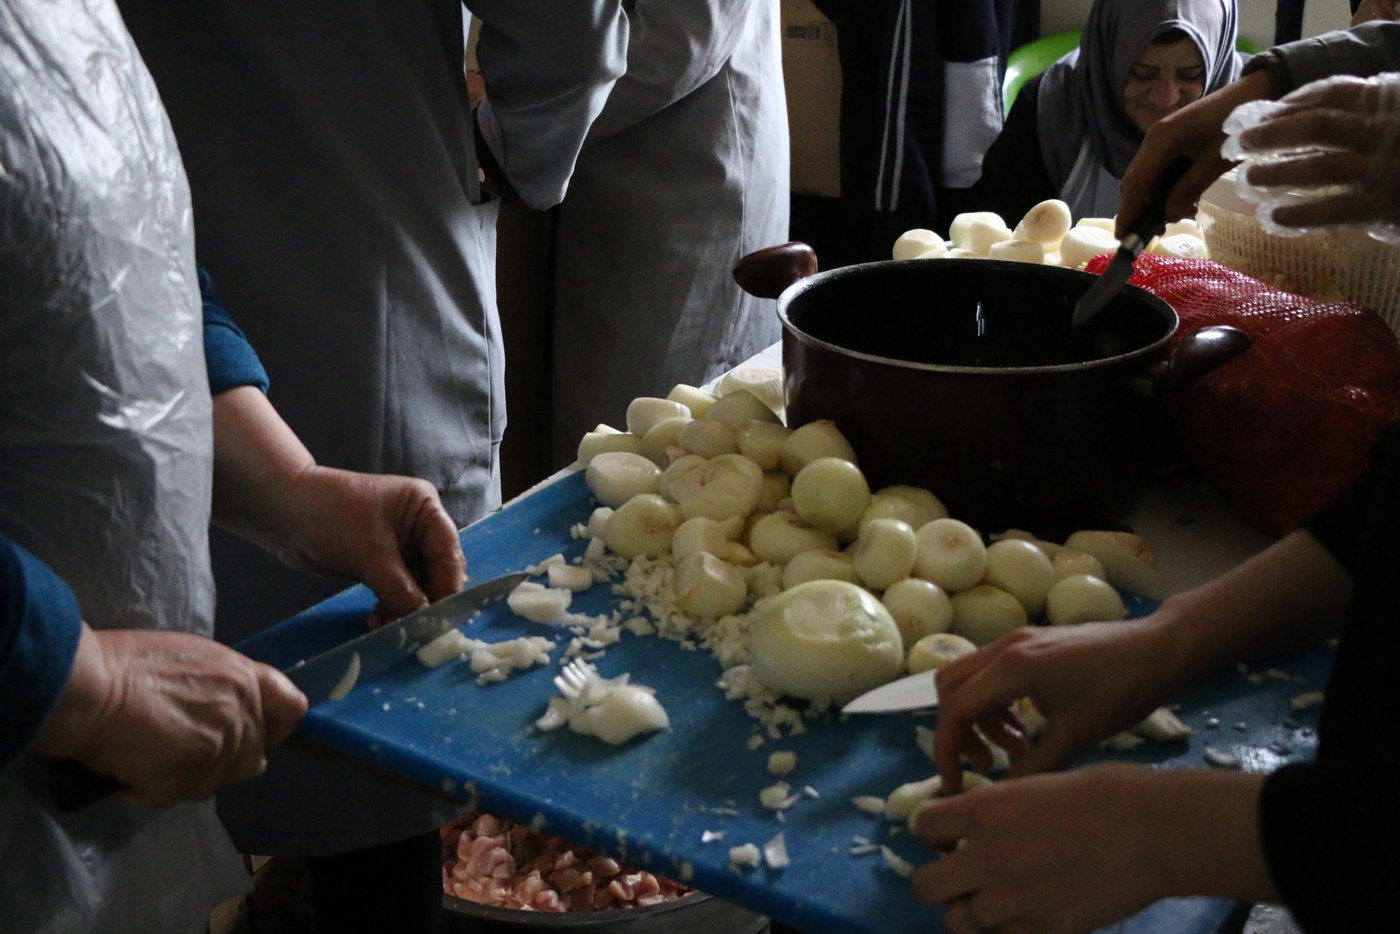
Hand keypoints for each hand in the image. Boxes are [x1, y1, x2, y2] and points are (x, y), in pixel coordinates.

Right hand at [35, 626, 306, 806]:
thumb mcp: (191, 659)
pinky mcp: (194, 773)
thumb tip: (221, 709)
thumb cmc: (126, 664)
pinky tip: (131, 775)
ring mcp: (221, 744)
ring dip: (185, 779)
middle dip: (219, 762)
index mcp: (243, 676)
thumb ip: (220, 686)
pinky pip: (178, 796)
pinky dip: (153, 792)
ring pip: (215, 782)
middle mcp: (242, 710)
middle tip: (179, 754)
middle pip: (252, 757)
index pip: (291, 708)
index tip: (254, 737)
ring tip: (149, 762)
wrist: (90, 687)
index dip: (274, 728)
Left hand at [274, 465, 466, 624]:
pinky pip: (395, 590)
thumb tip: (424, 623)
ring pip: (415, 586)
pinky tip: (376, 621)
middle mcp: (418, 526)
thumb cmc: (331, 516)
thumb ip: (401, 590)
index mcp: (425, 509)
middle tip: (414, 632)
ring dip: (404, 609)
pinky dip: (389, 607)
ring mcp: (398, 545)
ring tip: (387, 628)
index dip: (446, 589)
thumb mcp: (371, 552)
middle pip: (435, 573)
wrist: (281, 512)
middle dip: (424, 602)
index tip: (441, 622)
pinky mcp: (378, 562)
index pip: (448, 554)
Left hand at [911, 763, 1274, 932]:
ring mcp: (1013, 899)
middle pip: (925, 886)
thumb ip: (999, 809)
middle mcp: (987, 856)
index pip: (922, 826)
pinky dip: (1006, 933)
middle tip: (963, 877)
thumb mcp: (1037, 783)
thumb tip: (979, 823)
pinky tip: (1024, 918)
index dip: (933, 833)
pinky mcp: (1043, 931)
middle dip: (939, 882)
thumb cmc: (1106, 792)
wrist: (1154, 830)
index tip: (950, 837)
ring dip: (969, 913)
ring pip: (957, 922)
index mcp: (984, 809)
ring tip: (993, 902)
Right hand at [932, 620, 1174, 791]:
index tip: (956, 783)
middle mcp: (1003, 648)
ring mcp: (1014, 640)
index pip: (956, 710)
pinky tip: (1026, 727)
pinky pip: (991, 673)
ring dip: (980, 718)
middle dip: (958, 730)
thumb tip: (999, 797)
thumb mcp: (1075, 739)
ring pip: (969, 678)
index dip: (949, 750)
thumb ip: (1032, 769)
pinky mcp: (1027, 643)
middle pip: (950, 688)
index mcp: (1012, 669)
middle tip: (987, 763)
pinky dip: (996, 703)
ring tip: (1016, 750)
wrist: (1157, 650)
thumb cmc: (1120, 693)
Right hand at [1118, 68, 1282, 236]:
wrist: (1252, 94)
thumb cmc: (1235, 125)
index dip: (1129, 211)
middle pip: (1135, 181)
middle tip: (1150, 234)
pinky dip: (1165, 190)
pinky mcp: (1171, 142)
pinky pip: (1159, 171)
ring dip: (1154, 201)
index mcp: (1161, 141)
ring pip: (1146, 178)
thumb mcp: (1215, 161)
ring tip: (1174, 219)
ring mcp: (1161, 140)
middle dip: (1139, 209)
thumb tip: (1168, 216)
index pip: (1137, 183)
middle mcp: (1153, 140)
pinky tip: (1184, 202)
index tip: (1122, 237)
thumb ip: (1189, 189)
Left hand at [1238, 74, 1399, 229]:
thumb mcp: (1396, 116)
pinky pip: (1333, 210)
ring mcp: (1383, 170)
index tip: (1262, 112)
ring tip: (1249, 177)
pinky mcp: (1383, 207)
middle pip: (1318, 127)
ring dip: (1278, 172)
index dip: (1293, 102)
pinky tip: (1274, 215)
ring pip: (1320, 168)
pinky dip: (1299, 213)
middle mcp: (1386, 132)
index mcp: (1391, 103)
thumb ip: (1366, 110)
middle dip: (1272, 134)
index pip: (1335, 92)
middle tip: (1239, 143)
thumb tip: (1298, 114)